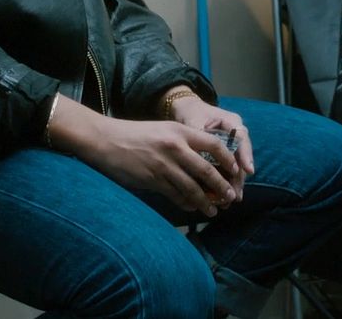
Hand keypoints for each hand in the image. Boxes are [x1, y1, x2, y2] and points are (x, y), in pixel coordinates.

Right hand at [47, 97, 237, 216]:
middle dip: (221, 186)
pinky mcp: (152, 179)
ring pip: (192, 187)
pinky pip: (175, 195)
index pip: (213, 144)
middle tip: (230, 197)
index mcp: (180, 131)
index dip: (227, 159)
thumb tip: (204, 162)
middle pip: (207, 170)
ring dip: (206, 201)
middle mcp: (175, 146)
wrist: (106, 140)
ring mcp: (164, 164)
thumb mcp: (163, 130)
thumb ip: (183, 143)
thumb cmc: (135, 135)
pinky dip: (186, 204)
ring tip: (213, 210)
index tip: (235, 171)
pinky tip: (192, 208)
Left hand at [167, 92, 252, 201]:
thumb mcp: (193, 122)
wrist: (187, 110)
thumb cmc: (191, 114)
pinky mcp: (225, 156)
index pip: (242, 138)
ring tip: (230, 201)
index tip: (247, 171)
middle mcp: (236, 134)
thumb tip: (200, 158)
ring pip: (236, 167)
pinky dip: (224, 183)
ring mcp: (232, 146)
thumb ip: (198, 137)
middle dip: (239, 178)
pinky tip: (221, 198)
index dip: (245, 155)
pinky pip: (228, 170)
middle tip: (236, 195)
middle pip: (241, 157)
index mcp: (231, 122)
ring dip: (233, 184)